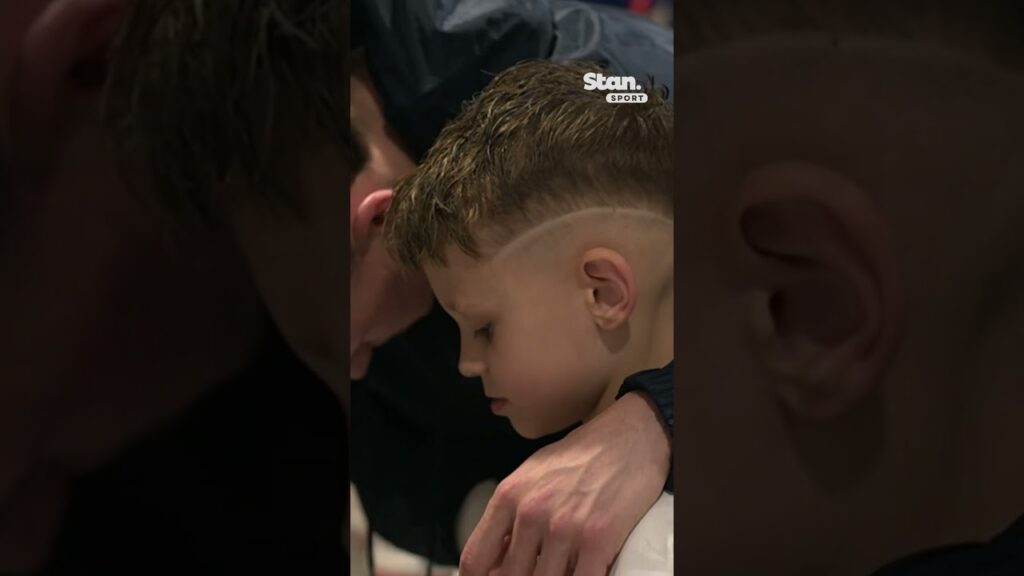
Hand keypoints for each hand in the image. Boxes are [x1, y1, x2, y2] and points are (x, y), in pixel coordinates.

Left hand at [460, 392, 670, 575]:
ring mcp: (564, 528)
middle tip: (536, 568)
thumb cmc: (582, 456)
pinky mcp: (598, 540)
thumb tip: (496, 555)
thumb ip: (509, 514)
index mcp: (509, 496)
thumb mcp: (531, 474)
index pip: (475, 559)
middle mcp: (531, 513)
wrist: (630, 437)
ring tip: (563, 566)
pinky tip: (583, 572)